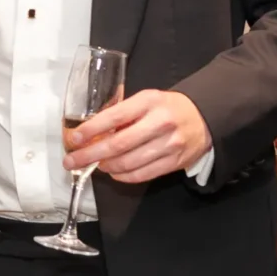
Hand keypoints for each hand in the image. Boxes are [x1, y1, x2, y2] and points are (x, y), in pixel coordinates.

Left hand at [64, 89, 212, 183]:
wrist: (205, 117)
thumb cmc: (166, 107)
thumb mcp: (146, 99)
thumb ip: (122, 112)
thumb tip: (91, 130)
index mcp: (148, 102)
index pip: (114, 117)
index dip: (91, 130)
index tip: (74, 139)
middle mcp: (159, 123)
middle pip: (119, 144)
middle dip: (91, 155)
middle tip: (72, 161)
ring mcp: (169, 145)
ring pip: (130, 162)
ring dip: (106, 166)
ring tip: (94, 165)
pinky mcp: (175, 162)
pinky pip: (144, 174)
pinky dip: (124, 176)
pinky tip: (113, 172)